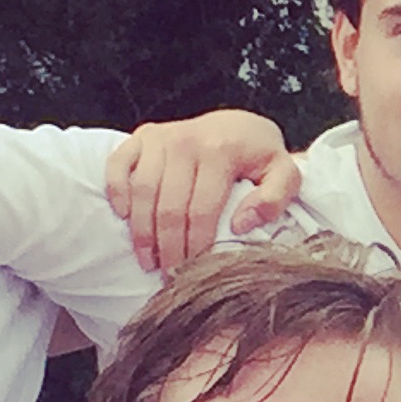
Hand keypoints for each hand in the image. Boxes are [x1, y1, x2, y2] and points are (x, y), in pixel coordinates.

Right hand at [103, 112, 295, 269]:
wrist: (240, 125)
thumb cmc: (260, 157)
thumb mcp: (283, 173)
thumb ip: (274, 198)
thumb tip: (241, 224)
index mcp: (221, 152)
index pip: (202, 211)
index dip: (195, 247)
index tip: (193, 274)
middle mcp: (186, 140)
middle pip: (169, 207)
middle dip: (167, 249)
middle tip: (169, 276)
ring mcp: (161, 136)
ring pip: (142, 192)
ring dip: (141, 232)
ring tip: (148, 260)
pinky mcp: (143, 135)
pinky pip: (118, 165)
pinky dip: (116, 192)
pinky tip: (125, 218)